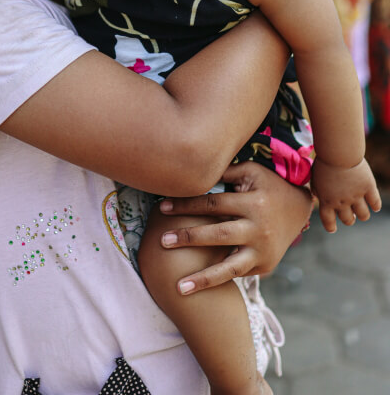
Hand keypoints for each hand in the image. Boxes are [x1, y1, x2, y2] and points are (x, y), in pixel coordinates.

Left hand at [158, 162, 312, 292]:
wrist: (299, 207)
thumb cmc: (267, 184)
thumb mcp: (250, 172)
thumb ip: (223, 172)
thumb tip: (191, 172)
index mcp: (253, 203)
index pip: (212, 204)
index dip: (186, 205)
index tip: (161, 208)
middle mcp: (259, 229)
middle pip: (217, 235)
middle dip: (188, 238)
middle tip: (162, 241)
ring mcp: (263, 251)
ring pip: (230, 268)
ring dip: (203, 279)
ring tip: (178, 288)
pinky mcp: (265, 266)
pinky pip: (238, 274)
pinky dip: (218, 280)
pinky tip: (197, 288)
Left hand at [311, 156, 381, 232]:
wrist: (338, 152)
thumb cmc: (324, 162)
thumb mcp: (314, 178)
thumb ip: (317, 190)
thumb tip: (317, 197)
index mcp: (326, 201)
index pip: (328, 221)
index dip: (331, 227)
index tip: (333, 228)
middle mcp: (341, 202)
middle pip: (348, 220)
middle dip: (349, 219)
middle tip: (350, 213)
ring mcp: (356, 196)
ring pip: (364, 215)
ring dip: (363, 214)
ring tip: (361, 208)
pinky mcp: (368, 188)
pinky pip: (375, 203)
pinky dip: (375, 205)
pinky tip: (374, 204)